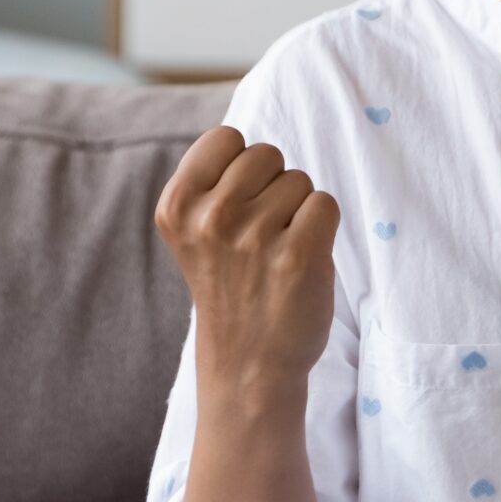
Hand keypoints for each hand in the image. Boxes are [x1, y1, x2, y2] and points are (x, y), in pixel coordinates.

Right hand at [153, 126, 341, 394]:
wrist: (247, 364)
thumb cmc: (229, 287)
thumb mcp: (194, 230)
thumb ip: (212, 182)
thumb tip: (249, 142)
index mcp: (176, 205)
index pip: (226, 137)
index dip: (241, 167)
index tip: (234, 206)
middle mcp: (210, 217)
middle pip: (267, 154)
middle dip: (272, 187)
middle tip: (259, 237)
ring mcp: (255, 236)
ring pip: (299, 181)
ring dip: (296, 212)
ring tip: (275, 254)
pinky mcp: (299, 255)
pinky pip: (325, 204)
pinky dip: (321, 229)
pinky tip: (299, 261)